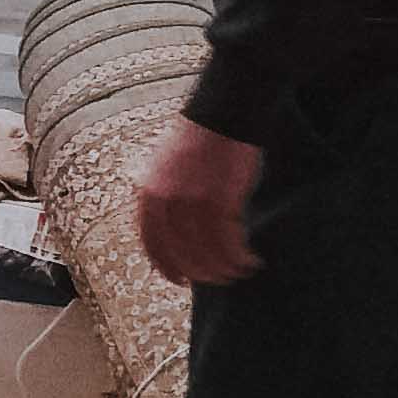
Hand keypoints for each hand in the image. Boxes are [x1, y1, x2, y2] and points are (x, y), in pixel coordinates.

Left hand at [135, 115, 263, 286]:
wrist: (221, 116)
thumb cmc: (197, 143)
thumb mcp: (162, 170)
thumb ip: (161, 199)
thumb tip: (167, 231)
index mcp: (148, 194)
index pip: (151, 243)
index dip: (166, 266)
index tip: (179, 280)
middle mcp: (166, 201)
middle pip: (179, 252)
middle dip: (198, 273)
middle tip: (214, 281)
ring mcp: (193, 202)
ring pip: (206, 251)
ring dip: (223, 269)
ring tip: (236, 273)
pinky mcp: (221, 200)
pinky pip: (228, 241)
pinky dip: (239, 256)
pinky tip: (249, 261)